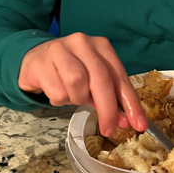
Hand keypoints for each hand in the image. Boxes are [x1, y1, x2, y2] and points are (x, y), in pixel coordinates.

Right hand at [19, 33, 147, 136]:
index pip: (120, 76)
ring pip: (77, 83)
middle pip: (101, 80)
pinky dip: (59, 100)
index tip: (138, 125)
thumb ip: (108, 97)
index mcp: (101, 46)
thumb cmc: (69, 70)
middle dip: (107, 109)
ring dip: (77, 98)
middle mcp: (83, 43)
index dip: (130, 103)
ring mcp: (61, 49)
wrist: (34, 59)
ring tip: (71, 96)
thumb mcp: (92, 81)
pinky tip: (55, 91)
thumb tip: (124, 121)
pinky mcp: (41, 61)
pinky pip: (57, 91)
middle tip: (109, 129)